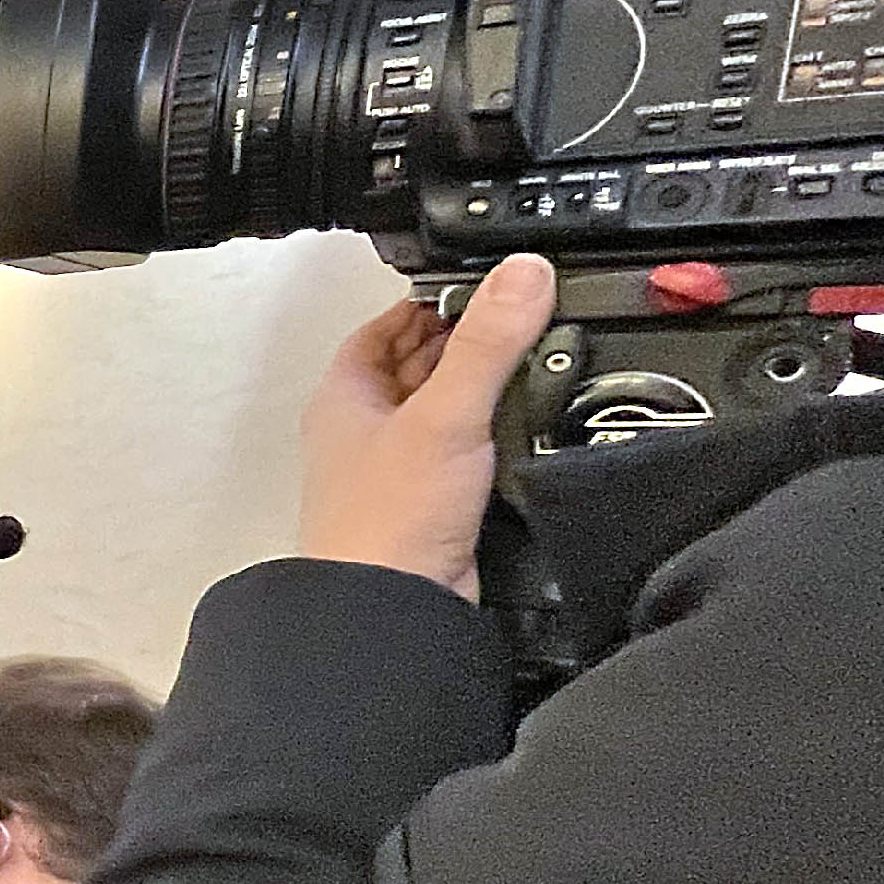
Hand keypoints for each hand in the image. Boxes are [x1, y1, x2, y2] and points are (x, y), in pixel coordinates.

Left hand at [299, 256, 556, 598]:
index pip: (384, 327)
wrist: (392, 609)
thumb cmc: (385, 520)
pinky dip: (496, 435)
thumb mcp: (444, 414)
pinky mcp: (434, 504)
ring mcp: (399, 469)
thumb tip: (522, 274)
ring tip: (538, 360)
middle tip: (523, 316)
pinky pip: (466, 453)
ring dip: (487, 388)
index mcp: (345, 397)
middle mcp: (366, 430)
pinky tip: (532, 425)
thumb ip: (487, 342)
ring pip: (447, 410)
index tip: (478, 283)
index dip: (428, 301)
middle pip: (419, 365)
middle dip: (467, 341)